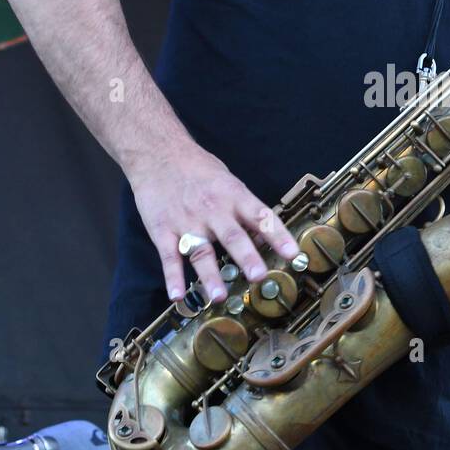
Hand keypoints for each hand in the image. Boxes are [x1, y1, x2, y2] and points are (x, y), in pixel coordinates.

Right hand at [127, 141, 299, 303]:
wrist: (157, 153)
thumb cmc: (198, 169)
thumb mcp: (228, 182)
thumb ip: (245, 210)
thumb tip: (266, 237)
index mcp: (233, 196)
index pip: (261, 216)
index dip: (278, 236)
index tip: (292, 254)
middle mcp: (212, 210)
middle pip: (232, 236)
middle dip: (247, 257)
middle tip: (258, 276)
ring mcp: (186, 221)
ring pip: (200, 251)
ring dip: (210, 275)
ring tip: (219, 296)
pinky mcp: (162, 230)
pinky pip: (168, 257)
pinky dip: (172, 277)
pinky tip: (177, 295)